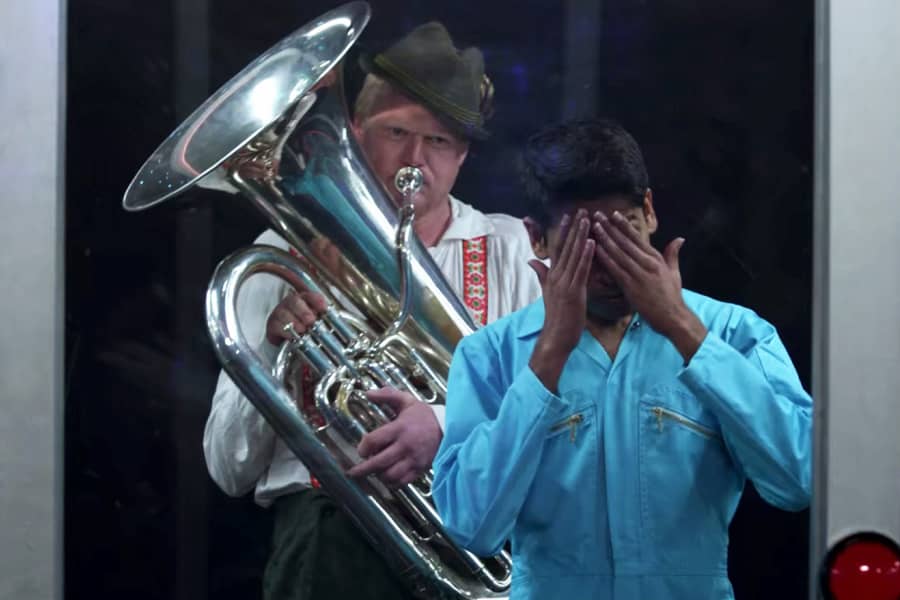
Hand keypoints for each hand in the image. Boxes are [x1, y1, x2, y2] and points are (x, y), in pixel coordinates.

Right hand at [265, 290, 327, 344]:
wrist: (287, 340)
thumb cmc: (304, 328)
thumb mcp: (316, 322)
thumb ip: (324, 319)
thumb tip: (335, 321)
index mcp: (304, 300)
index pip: (311, 295)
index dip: (317, 300)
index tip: (324, 308)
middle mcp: (291, 303)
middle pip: (294, 301)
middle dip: (303, 311)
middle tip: (311, 321)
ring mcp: (280, 313)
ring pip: (284, 312)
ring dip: (294, 321)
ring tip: (302, 330)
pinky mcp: (272, 325)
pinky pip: (276, 325)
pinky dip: (285, 331)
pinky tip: (292, 335)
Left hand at [347, 388, 441, 486]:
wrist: (449, 428)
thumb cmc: (424, 415)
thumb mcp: (406, 400)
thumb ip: (387, 395)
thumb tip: (367, 393)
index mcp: (400, 428)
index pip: (373, 441)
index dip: (363, 448)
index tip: (361, 450)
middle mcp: (405, 446)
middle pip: (378, 463)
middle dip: (362, 469)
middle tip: (353, 472)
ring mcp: (413, 459)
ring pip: (389, 475)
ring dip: (378, 475)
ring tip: (374, 472)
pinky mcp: (419, 469)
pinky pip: (401, 482)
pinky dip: (391, 482)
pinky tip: (387, 476)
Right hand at [527, 209, 594, 392]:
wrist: (556, 337)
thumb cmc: (556, 318)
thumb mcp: (547, 293)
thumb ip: (541, 275)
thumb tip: (531, 261)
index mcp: (552, 276)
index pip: (558, 249)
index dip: (563, 231)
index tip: (569, 215)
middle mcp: (557, 276)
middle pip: (565, 247)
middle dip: (574, 228)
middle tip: (581, 210)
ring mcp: (564, 283)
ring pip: (573, 255)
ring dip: (581, 236)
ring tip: (588, 219)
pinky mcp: (574, 291)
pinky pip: (581, 270)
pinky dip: (586, 256)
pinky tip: (591, 243)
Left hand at [592, 211, 706, 360]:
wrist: (673, 317)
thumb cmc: (672, 296)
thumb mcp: (675, 272)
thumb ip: (673, 254)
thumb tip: (679, 238)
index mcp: (656, 258)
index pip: (637, 237)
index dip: (624, 225)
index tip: (613, 214)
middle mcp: (647, 263)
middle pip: (625, 241)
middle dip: (610, 227)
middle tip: (597, 214)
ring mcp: (639, 274)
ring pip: (618, 252)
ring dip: (605, 238)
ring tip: (594, 226)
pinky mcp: (631, 286)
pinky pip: (615, 269)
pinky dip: (605, 257)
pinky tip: (595, 249)